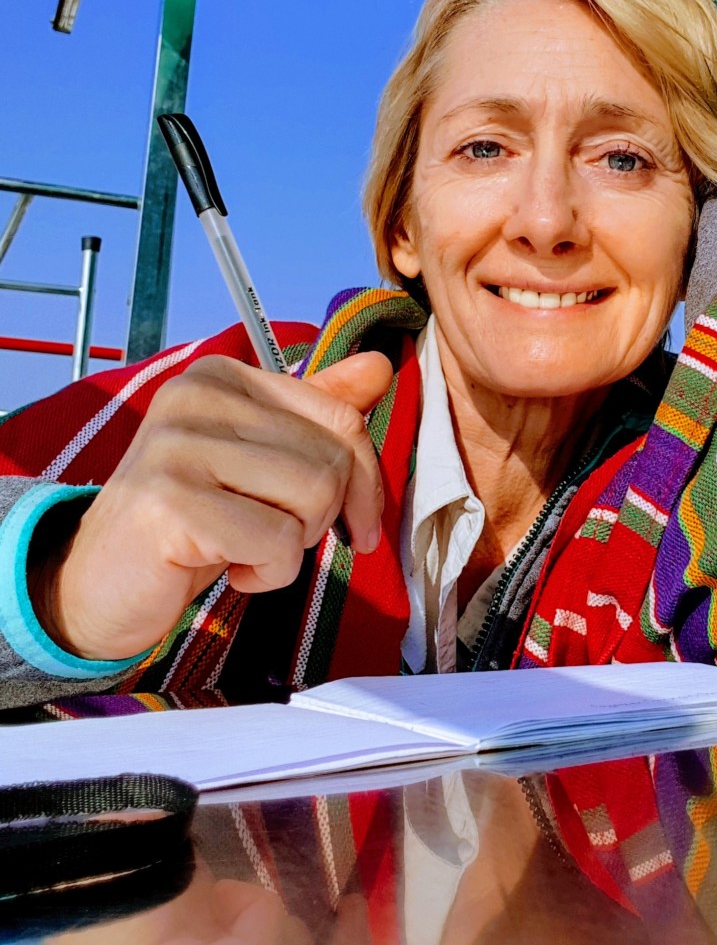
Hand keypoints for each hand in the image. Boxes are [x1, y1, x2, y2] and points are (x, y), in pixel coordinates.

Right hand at [34, 351, 393, 660]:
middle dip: (321, 517)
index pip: (342, 417)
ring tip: (247, 546)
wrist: (101, 585)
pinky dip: (269, 572)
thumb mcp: (259, 459)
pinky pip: (278, 543)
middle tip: (272, 534)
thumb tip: (380, 366)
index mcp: (223, 376)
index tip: (359, 522)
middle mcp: (195, 397)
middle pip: (332, 461)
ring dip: (293, 545)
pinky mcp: (171, 504)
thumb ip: (317, 411)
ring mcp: (178, 447)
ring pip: (313, 498)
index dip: (366, 481)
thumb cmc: (194, 519)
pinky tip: (229, 568)